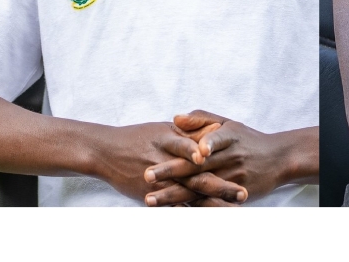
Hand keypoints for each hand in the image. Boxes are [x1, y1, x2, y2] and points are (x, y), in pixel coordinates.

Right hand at [92, 121, 243, 204]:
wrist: (105, 151)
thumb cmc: (138, 137)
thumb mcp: (165, 129)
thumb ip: (191, 130)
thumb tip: (218, 128)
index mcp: (172, 141)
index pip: (200, 151)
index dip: (221, 159)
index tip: (241, 164)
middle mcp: (167, 162)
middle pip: (199, 177)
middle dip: (222, 187)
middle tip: (243, 194)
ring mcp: (159, 181)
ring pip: (188, 196)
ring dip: (210, 205)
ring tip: (230, 212)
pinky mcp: (151, 196)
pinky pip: (172, 208)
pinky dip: (187, 214)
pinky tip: (204, 220)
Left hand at [141, 111, 293, 205]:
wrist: (279, 159)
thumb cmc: (248, 139)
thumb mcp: (228, 123)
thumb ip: (201, 119)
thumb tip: (175, 118)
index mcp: (227, 137)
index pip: (210, 140)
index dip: (195, 145)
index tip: (171, 148)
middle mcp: (230, 157)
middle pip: (197, 167)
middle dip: (171, 172)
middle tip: (147, 175)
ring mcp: (232, 178)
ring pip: (200, 188)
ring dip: (175, 195)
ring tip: (151, 199)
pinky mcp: (234, 195)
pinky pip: (210, 203)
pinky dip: (191, 208)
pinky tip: (172, 211)